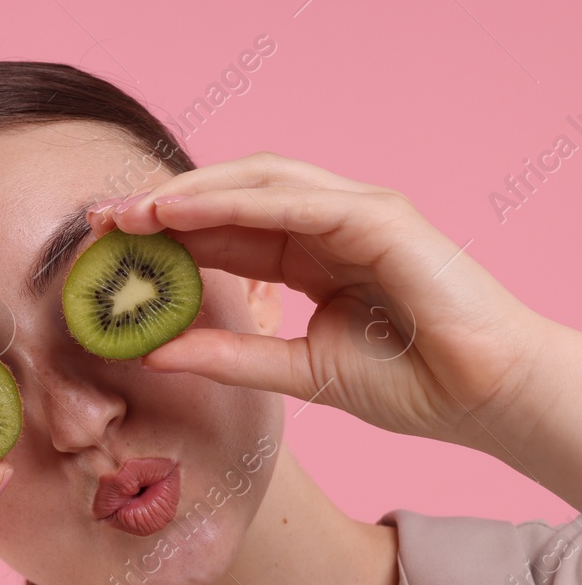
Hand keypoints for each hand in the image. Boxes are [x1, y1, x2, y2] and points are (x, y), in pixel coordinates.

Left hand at [90, 151, 569, 460]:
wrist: (481, 399)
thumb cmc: (408, 385)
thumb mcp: (296, 371)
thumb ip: (229, 356)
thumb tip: (155, 353)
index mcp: (312, 257)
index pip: (226, 233)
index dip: (167, 235)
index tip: (108, 247)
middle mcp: (330, 226)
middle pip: (235, 197)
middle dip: (167, 205)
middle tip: (104, 220)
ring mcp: (358, 214)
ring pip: (259, 184)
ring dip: (192, 194)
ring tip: (134, 212)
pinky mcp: (380, 218)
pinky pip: (295, 202)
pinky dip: (236, 202)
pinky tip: (186, 213)